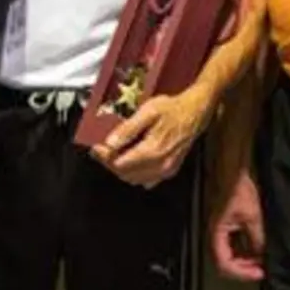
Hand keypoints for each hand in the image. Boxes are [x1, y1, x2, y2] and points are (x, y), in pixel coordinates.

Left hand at [90, 86, 215, 187]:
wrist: (194, 112)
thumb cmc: (172, 109)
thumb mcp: (147, 111)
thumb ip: (128, 129)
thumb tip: (110, 144)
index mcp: (153, 151)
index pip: (119, 164)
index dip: (104, 157)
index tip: (95, 147)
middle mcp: (160, 165)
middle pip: (125, 174)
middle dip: (110, 163)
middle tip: (101, 150)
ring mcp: (166, 170)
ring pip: (134, 179)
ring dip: (121, 169)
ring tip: (113, 153)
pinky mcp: (170, 170)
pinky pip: (146, 180)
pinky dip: (135, 173)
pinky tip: (131, 160)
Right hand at [208, 168, 264, 281]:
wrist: (232, 173)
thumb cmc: (238, 191)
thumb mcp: (252, 217)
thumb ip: (257, 240)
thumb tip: (262, 256)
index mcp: (216, 234)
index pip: (224, 264)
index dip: (241, 273)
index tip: (258, 273)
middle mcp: (215, 235)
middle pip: (224, 263)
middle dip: (243, 269)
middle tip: (260, 270)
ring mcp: (220, 231)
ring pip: (228, 255)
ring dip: (243, 261)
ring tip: (261, 262)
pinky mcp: (225, 226)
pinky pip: (232, 246)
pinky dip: (243, 251)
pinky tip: (257, 250)